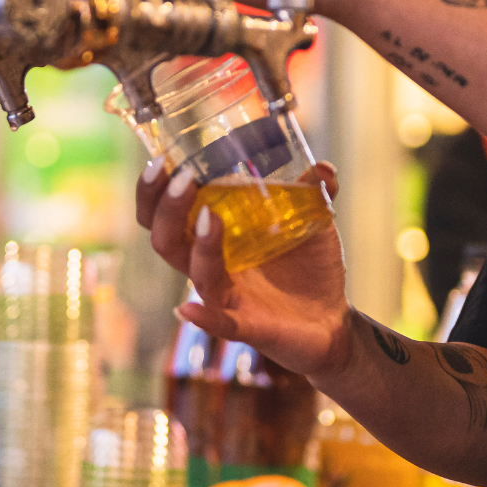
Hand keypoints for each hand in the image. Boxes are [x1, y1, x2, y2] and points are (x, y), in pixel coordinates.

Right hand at [136, 160, 352, 378]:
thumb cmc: (308, 267)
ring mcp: (228, 297)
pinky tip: (185, 310)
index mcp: (215, 237)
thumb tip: (324, 166)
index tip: (160, 160)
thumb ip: (312, 192)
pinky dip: (204, 318)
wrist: (332, 320)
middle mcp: (211, 266)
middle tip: (181, 178)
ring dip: (199, 246)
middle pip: (167, 241)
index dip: (155, 191)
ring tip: (209, 215)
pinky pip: (221, 324)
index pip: (168, 214)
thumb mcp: (311, 223)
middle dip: (167, 209)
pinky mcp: (249, 326)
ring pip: (198, 274)